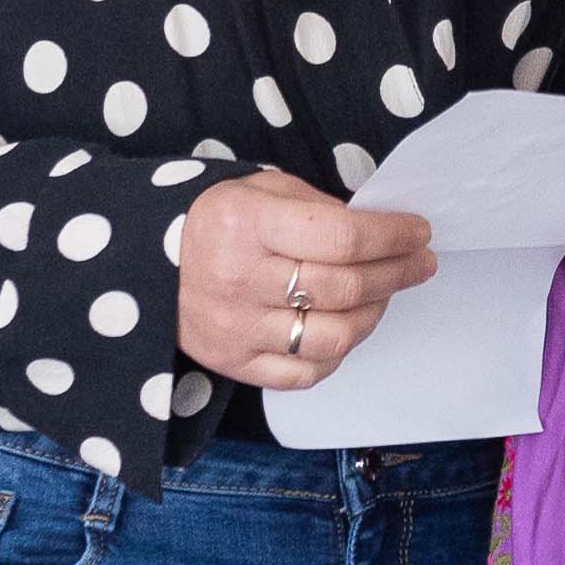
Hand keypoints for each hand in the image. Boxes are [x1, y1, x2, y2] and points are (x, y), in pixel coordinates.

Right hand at [177, 171, 439, 394]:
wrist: (143, 264)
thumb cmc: (215, 220)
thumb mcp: (261, 191)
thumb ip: (318, 210)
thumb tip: (382, 232)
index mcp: (247, 224)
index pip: (343, 238)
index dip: (393, 236)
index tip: (419, 232)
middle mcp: (240, 279)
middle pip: (347, 288)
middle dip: (398, 273)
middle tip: (421, 263)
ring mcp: (237, 329)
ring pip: (335, 337)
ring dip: (375, 315)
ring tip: (385, 295)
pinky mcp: (235, 365)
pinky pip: (306, 373)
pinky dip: (339, 354)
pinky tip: (347, 328)